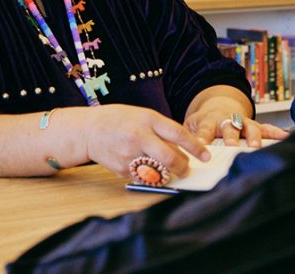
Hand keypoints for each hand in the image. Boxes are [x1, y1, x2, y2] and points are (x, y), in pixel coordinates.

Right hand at [82, 105, 209, 178]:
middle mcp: (139, 137)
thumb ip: (161, 130)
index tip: (206, 156)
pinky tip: (144, 167)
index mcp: (147, 119)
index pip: (178, 134)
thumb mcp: (142, 116)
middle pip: (170, 158)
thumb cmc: (118, 120)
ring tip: (166, 169)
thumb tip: (182, 149)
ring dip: (167, 173)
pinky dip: (149, 176)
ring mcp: (130, 154)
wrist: (88, 130)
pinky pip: (144, 177)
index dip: (195, 147)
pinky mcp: (123, 169)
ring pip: (159, 171)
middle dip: (183, 167)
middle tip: (186, 170)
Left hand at [185, 94, 289, 147]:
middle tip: (232, 147)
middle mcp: (227, 120)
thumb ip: (189, 137)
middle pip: (230, 127)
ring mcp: (242, 122)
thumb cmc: (203, 122)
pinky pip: (267, 129)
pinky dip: (276, 133)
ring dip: (254, 137)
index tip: (202, 144)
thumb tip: (183, 153)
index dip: (203, 136)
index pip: (205, 129)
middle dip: (232, 138)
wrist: (217, 107)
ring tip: (257, 147)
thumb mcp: (191, 127)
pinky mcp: (254, 126)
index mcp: (209, 121)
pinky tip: (285, 137)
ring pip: (250, 128)